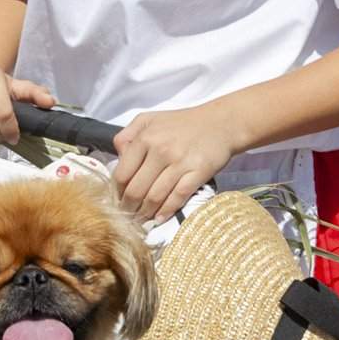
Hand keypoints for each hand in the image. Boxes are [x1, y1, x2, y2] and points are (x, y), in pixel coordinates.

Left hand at [111, 104, 246, 224]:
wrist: (221, 123)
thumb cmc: (182, 123)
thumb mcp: (149, 120)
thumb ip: (127, 135)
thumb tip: (117, 157)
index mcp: (145, 137)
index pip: (122, 174)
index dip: (117, 192)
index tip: (117, 201)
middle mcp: (160, 150)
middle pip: (136, 190)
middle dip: (129, 207)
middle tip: (127, 216)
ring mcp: (180, 162)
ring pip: (155, 197)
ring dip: (145, 213)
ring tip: (141, 219)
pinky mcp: (198, 172)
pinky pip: (178, 197)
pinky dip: (166, 211)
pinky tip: (160, 218)